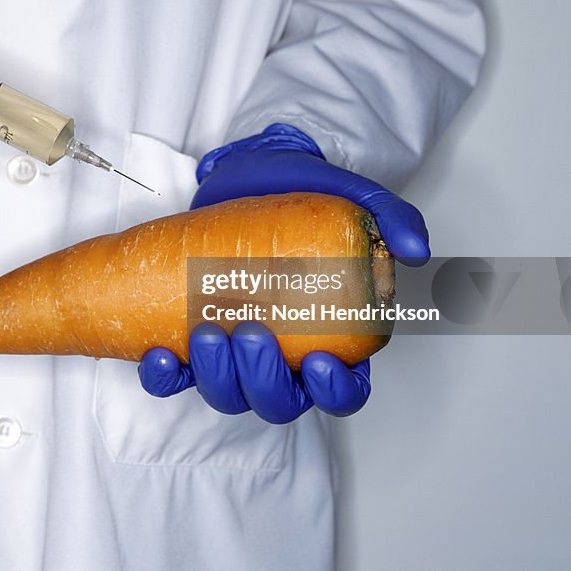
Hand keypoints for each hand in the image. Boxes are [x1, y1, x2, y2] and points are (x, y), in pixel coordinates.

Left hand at [139, 122, 426, 421]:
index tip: (321, 363)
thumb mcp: (353, 196)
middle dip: (263, 380)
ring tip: (206, 333)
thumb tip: (413, 250)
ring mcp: (233, 348)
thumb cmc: (301, 191)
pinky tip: (157, 356)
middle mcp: (283, 353)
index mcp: (330, 336)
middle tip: (250, 334)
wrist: (246, 169)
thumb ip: (392, 218)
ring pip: (228, 394)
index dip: (335, 392)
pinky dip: (164, 377)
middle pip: (280, 401)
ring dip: (216, 377)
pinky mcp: (189, 336)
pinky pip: (175, 378)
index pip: (343, 391)